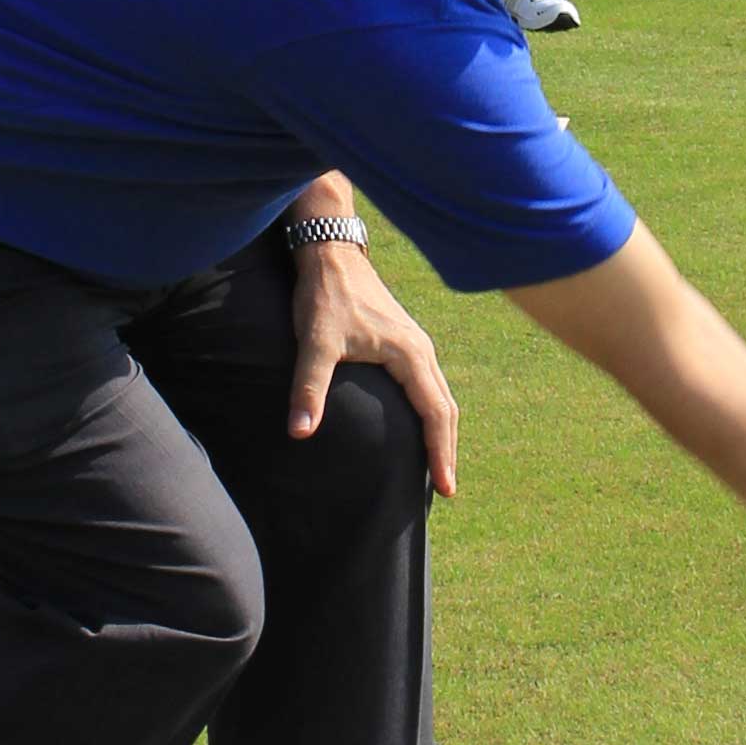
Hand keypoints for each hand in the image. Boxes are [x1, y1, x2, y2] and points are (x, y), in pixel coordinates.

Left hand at [288, 242, 458, 495]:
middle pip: (447, 409)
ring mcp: (416, 345)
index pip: (436, 413)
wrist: (330, 254)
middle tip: (445, 490)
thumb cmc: (325, 296)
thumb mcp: (315, 342)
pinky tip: (418, 428)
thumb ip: (309, 387)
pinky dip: (431, 413)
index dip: (441, 452)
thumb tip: (299, 431)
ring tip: (436, 468)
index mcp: (410, 354)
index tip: (447, 487)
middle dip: (447, 450)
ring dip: (441, 432)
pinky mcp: (404, 342)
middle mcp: (421, 351)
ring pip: (440, 397)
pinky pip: (428, 386)